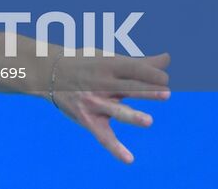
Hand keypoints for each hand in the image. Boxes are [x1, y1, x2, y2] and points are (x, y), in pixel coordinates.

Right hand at [49, 52, 170, 162]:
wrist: (49, 74)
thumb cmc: (87, 64)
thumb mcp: (108, 58)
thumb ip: (139, 63)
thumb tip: (168, 60)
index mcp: (108, 65)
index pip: (134, 68)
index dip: (151, 73)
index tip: (165, 78)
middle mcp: (101, 83)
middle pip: (128, 88)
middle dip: (147, 91)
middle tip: (166, 93)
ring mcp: (94, 102)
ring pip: (116, 111)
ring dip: (132, 116)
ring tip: (148, 121)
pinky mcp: (88, 119)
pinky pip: (103, 136)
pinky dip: (115, 148)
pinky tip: (129, 159)